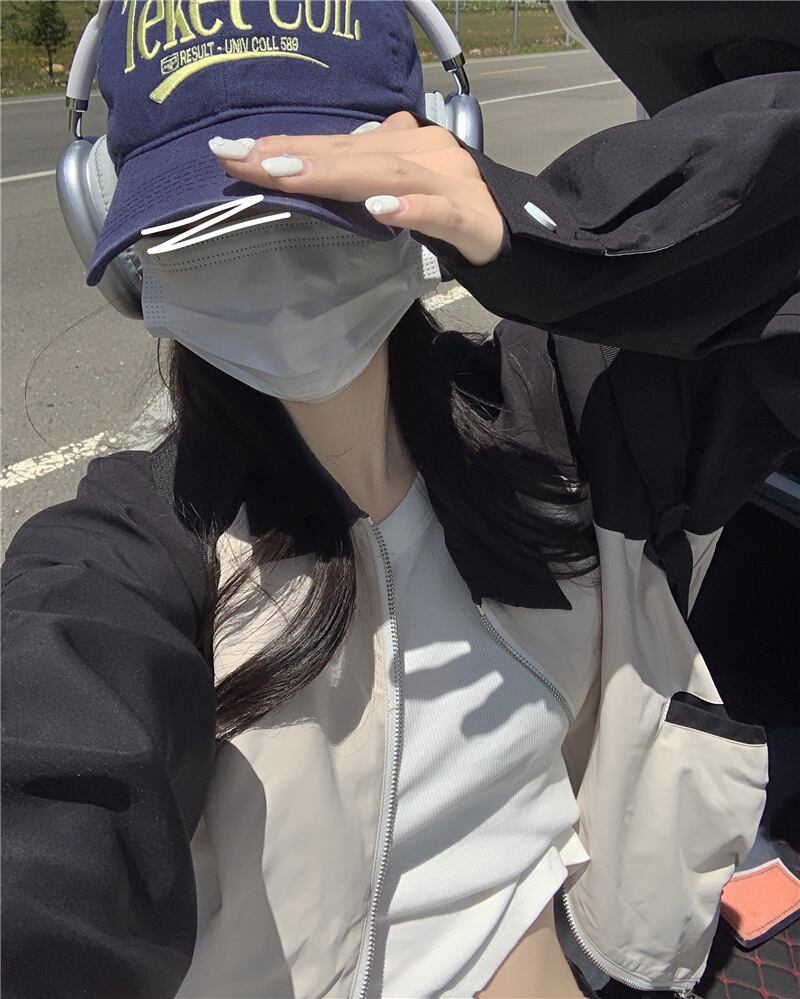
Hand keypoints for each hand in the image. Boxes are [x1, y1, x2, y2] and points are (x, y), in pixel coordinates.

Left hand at [212, 111, 503, 265]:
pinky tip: (381, 210)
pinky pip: (442, 212)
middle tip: (240, 159)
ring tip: (288, 176)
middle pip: (354, 152)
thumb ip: (367, 170)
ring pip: (390, 173)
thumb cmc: (454, 211)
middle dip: (294, 156)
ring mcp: (452, 182)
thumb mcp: (404, 186)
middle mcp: (426, 152)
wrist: (522, 234)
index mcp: (405, 144)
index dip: (286, 146)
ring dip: (336, 174)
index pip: (337, 143)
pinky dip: (412, 208)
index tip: (231, 153)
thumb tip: (320, 158)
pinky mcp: (475, 219)